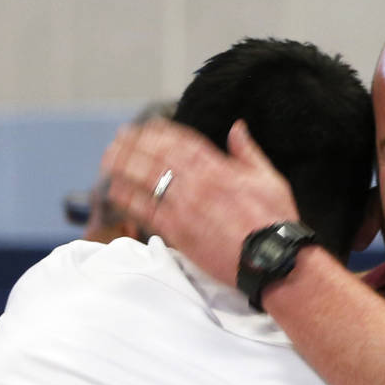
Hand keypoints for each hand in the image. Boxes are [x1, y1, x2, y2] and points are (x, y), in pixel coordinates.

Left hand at [101, 118, 299, 285]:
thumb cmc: (275, 221)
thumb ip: (248, 152)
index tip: (146, 126)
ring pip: (147, 180)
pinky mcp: (178, 232)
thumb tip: (237, 128)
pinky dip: (128, 198)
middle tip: (119, 137)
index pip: (183, 141)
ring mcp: (186, 207)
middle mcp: (199, 184)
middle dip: (136, 144)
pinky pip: (146, 210)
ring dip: (124, 166)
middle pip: (158, 156)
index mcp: (221, 168)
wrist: (273, 258)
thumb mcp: (269, 178)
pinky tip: (115, 191)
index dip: (161, 131)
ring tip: (108, 159)